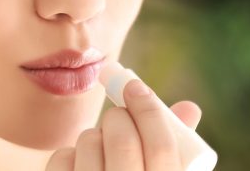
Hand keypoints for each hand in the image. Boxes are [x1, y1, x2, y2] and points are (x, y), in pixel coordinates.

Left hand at [45, 79, 202, 170]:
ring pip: (89, 144)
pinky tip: (80, 165)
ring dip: (94, 134)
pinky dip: (69, 154)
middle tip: (119, 114)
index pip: (163, 146)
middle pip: (123, 141)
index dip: (149, 109)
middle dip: (119, 115)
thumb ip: (177, 153)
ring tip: (101, 146)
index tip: (137, 87)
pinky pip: (60, 160)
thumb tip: (188, 107)